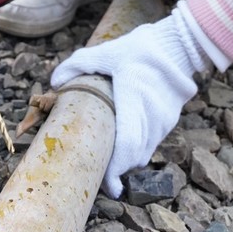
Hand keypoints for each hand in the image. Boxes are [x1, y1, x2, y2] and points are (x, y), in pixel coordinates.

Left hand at [51, 14, 198, 197]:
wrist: (178, 44)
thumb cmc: (139, 49)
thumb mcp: (106, 52)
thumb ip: (78, 64)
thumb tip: (55, 81)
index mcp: (133, 103)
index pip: (127, 147)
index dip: (117, 170)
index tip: (108, 186)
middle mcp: (152, 118)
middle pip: (136, 157)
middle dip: (119, 169)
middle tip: (103, 176)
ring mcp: (164, 120)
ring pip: (146, 151)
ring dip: (130, 158)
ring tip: (112, 157)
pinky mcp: (171, 118)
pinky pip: (154, 140)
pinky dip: (140, 145)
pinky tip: (128, 138)